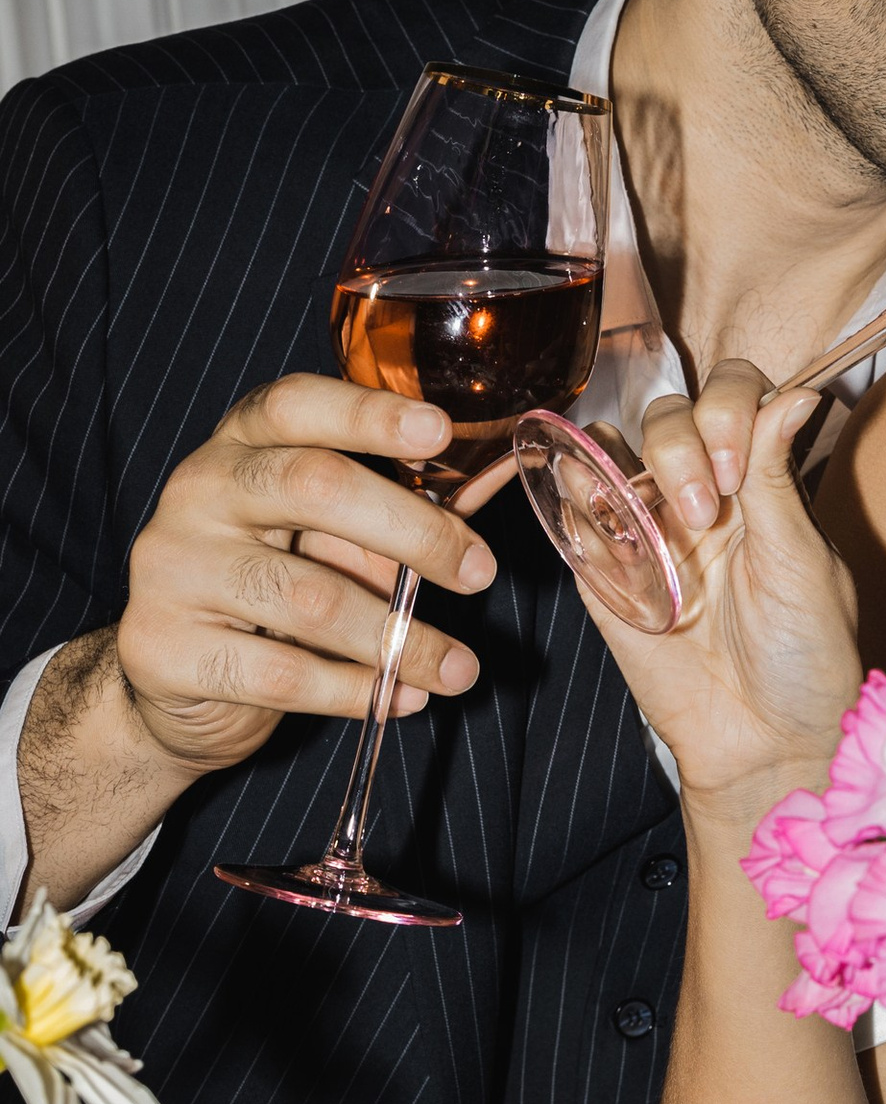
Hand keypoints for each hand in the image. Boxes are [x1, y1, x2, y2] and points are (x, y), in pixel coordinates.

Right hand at [116, 375, 498, 778]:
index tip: (440, 432)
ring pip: (308, 598)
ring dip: (401, 639)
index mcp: (242, 442)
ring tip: (458, 669)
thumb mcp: (332, 530)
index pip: (296, 405)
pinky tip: (401, 698)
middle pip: (313, 487)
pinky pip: (282, 675)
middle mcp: (199, 489)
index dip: (369, 414)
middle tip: (480, 573)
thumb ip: (401, 502)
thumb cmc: (275, 580)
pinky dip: (356, 692)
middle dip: (414, 531)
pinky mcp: (163, 648)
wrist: (174, 675)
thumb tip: (502, 470)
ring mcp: (172, 567)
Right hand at [580, 372, 862, 824]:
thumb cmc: (807, 656)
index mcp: (762, 480)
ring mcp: (649, 526)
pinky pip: (573, 510)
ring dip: (625, 458)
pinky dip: (576, 494)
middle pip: (670, 412)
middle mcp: (704, 491)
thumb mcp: (806, 564)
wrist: (764, 742)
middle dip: (681, 443)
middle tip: (704, 508)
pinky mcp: (604, 569)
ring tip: (653, 514)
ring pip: (613, 445)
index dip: (729, 408)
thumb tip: (801, 392)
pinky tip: (603, 519)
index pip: (737, 394)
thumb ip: (782, 479)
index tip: (736, 469)